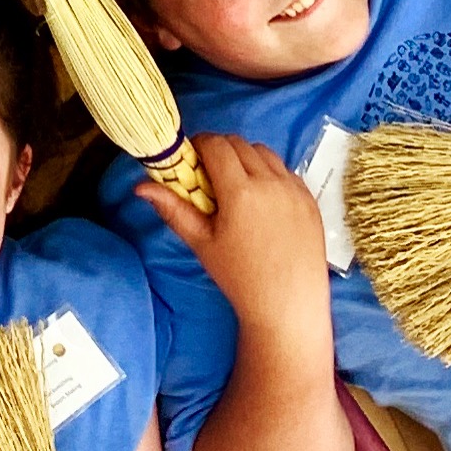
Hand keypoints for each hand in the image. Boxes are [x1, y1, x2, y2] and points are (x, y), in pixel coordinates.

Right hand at [135, 135, 331, 340]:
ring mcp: (295, 190)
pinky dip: (270, 173)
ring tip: (237, 187)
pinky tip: (263, 200)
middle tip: (210, 176)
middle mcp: (271, 183)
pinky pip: (286, 170)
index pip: (216, 144)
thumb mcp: (201, 243)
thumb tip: (140, 187)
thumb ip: (172, 209)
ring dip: (246, 158)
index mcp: (241, 191)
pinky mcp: (310, 199)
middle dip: (220, 150)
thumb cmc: (239, 278)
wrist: (288, 307)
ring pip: (264, 152)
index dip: (199, 145)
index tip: (192, 161)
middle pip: (239, 143)